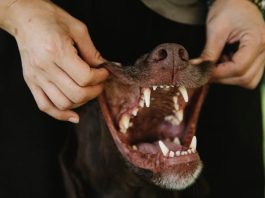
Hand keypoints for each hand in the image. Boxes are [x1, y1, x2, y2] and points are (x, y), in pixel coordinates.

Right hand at [1, 0, 108, 122]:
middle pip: (76, 93)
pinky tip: (74, 114)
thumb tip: (107, 67)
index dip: (100, 77)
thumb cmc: (51, 19)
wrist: (25, 18)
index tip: (104, 72)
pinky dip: (61, 114)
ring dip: (81, 101)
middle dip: (95, 91)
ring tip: (88, 91)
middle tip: (99, 83)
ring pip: (63, 103)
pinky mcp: (31, 82)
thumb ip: (93, 52)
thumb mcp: (78, 29)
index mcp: (57, 51)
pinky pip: (45, 106)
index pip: (85, 77)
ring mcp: (36, 77)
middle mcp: (45, 67)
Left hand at [193, 0, 264, 88]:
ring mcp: (264, 55)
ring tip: (216, 66)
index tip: (202, 73)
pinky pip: (248, 75)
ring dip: (228, 78)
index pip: (239, 68)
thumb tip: (197, 70)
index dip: (218, 74)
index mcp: (257, 40)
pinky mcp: (258, 58)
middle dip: (222, 78)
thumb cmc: (229, 8)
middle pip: (245, 78)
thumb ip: (209, 52)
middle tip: (205, 72)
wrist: (237, 0)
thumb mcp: (216, 29)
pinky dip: (234, 75)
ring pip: (248, 80)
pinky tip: (223, 64)